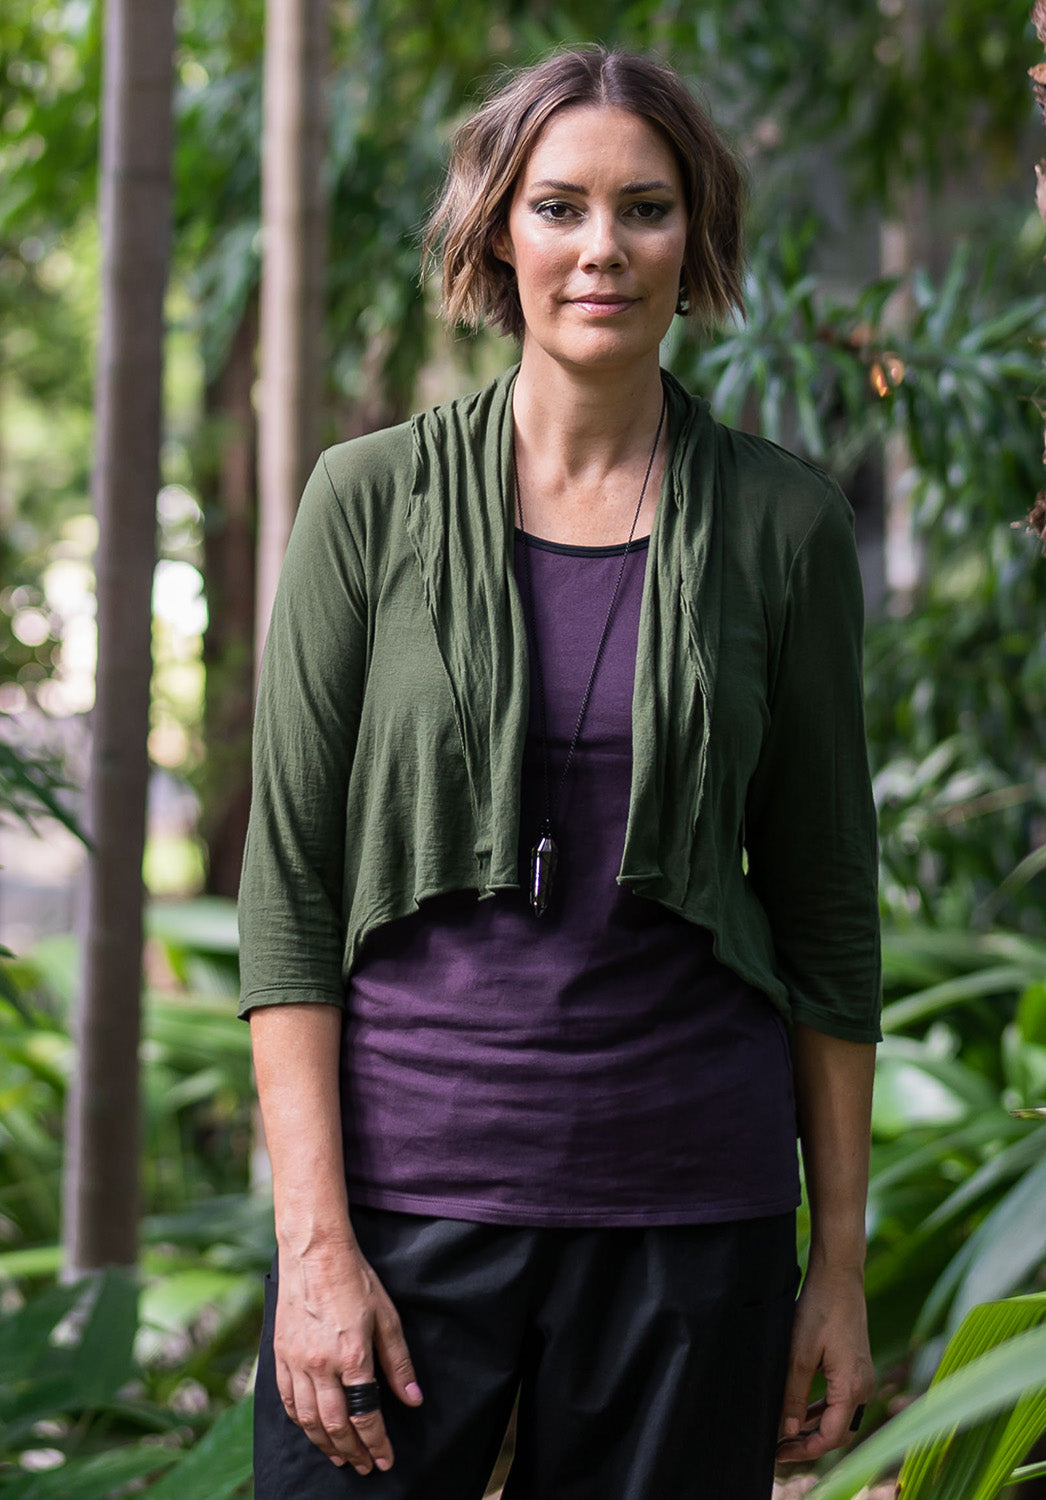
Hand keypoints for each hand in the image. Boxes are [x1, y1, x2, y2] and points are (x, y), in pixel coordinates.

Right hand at [274, 1238, 422, 1473]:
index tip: (385, 1460)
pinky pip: (286, 1401)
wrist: (314, 1251)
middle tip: (364, 1467)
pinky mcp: (280, 1355)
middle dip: (353, 1452)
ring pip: (308, 1420)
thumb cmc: (354, 1278)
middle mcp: (320, 1365)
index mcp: (352, 1356)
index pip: (366, 1416)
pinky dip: (300, 1423)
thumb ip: (399, 1362)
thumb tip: (413, 1399)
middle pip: (335, 1425)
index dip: (376, 1443)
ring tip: (340, 1457)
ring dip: (325, 1444)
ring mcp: (296, 1361)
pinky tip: (310, 1429)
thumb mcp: (387, 1317)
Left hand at [775, 1262, 874, 1464]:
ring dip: (815, 1427)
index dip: (805, 1450)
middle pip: (839, 1433)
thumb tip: (789, 1429)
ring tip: (787, 1432)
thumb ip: (794, 1394)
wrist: (839, 1277)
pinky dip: (822, 1410)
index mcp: (852, 1387)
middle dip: (810, 1443)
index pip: (831, 1437)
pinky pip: (841, 1400)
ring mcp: (862, 1377)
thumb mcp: (800, 1354)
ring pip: (840, 1417)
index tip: (779, 1452)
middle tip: (781, 1447)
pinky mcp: (856, 1367)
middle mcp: (863, 1387)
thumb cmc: (819, 1310)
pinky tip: (801, 1409)